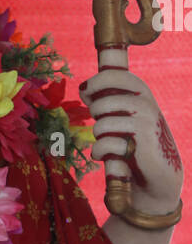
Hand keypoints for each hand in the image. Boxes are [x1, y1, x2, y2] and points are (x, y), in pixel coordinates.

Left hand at [79, 70, 182, 215]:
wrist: (159, 168)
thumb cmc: (135, 137)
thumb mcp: (126, 111)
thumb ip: (110, 97)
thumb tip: (84, 88)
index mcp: (140, 90)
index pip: (112, 75)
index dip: (93, 83)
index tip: (85, 92)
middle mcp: (145, 102)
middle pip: (101, 103)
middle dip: (94, 115)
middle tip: (102, 123)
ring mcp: (145, 122)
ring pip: (101, 125)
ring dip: (98, 137)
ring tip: (107, 141)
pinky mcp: (142, 143)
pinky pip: (105, 144)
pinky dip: (99, 152)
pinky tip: (104, 155)